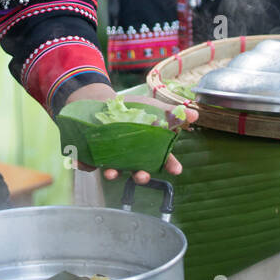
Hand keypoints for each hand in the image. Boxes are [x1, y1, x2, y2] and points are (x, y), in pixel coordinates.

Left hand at [61, 82, 197, 184]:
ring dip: (113, 174)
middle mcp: (131, 158)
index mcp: (147, 149)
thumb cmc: (131, 109)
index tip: (176, 170)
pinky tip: (84, 164)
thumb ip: (172, 114)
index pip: (162, 160)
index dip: (170, 165)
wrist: (101, 103)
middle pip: (138, 172)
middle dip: (141, 176)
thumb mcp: (152, 108)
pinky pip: (88, 164)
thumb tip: (195, 115)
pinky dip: (85, 165)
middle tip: (142, 175)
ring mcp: (111, 159)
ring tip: (111, 172)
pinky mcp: (92, 157)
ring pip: (114, 171)